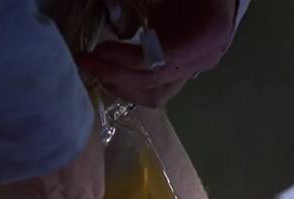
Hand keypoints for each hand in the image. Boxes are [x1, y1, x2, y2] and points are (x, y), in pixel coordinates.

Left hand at [75, 0, 237, 106]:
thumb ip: (147, 3)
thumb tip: (111, 9)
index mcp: (208, 34)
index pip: (161, 60)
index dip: (127, 60)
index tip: (99, 50)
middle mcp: (204, 59)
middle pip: (154, 81)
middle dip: (114, 74)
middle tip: (85, 61)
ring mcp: (195, 69)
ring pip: (154, 94)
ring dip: (119, 85)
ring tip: (94, 69)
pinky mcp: (184, 74)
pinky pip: (155, 92)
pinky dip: (129, 87)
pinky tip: (110, 74)